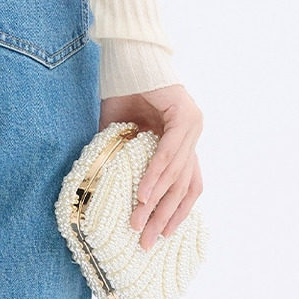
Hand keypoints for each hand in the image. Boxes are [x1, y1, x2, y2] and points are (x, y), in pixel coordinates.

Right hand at [99, 83, 203, 249]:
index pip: (186, 186)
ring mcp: (192, 125)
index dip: (175, 212)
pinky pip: (170, 152)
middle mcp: (192, 135)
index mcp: (181, 141)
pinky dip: (156, 174)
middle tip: (146, 241)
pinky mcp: (185, 115)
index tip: (160, 237)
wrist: (123, 57)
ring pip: (178, 174)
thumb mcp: (121, 136)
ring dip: (157, 200)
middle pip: (185, 187)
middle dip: (164, 216)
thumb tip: (106, 194)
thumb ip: (123, 161)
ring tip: (139, 220)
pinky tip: (143, 192)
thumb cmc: (120, 92)